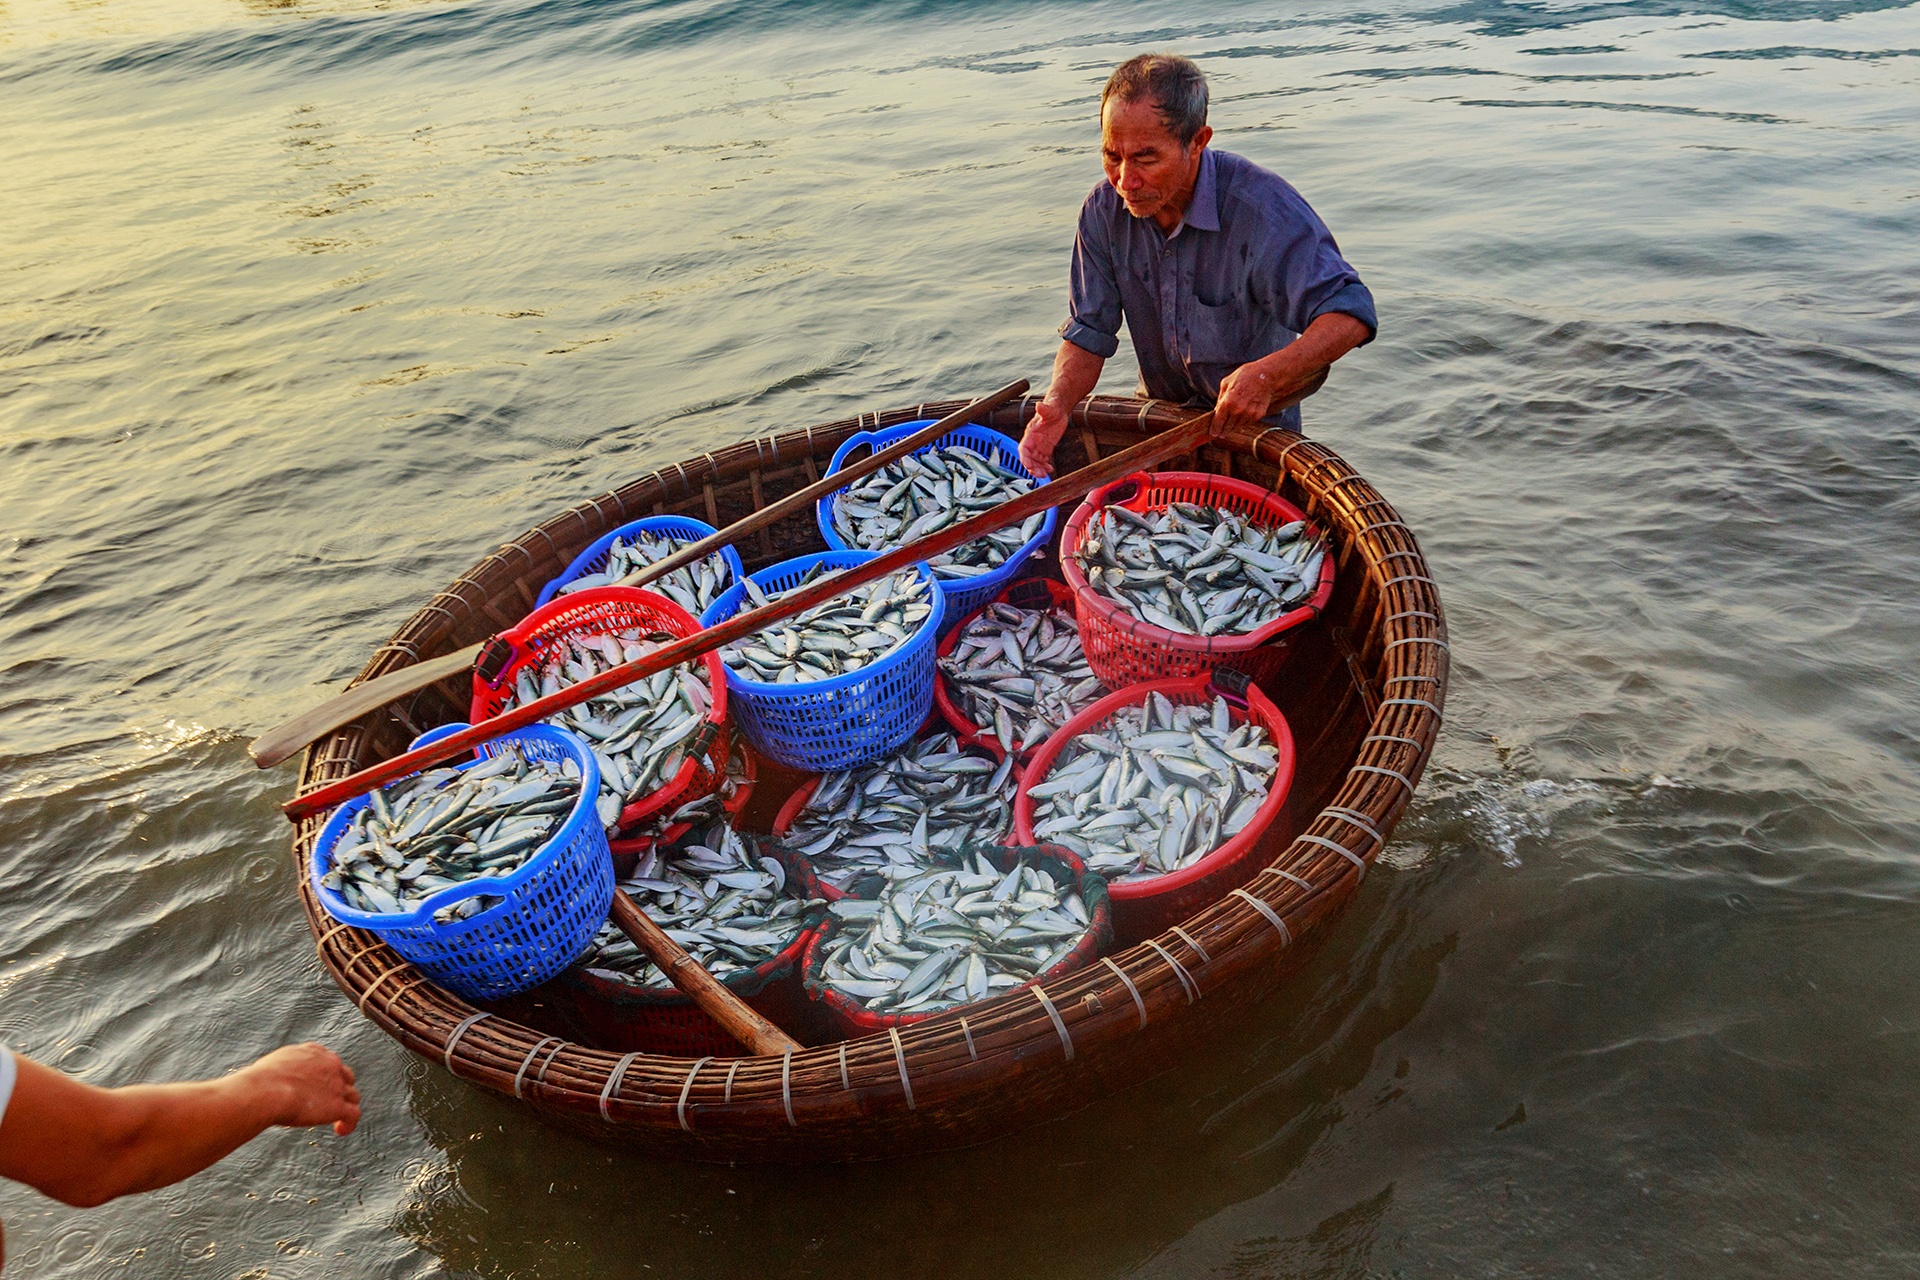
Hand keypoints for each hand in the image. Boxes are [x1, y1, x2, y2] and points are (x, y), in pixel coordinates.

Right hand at [240, 1043, 360, 1135]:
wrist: (264, 1091)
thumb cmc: (258, 1082)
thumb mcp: (271, 1065)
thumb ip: (280, 1071)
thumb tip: (269, 1083)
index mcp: (313, 1051)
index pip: (328, 1061)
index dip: (324, 1075)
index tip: (316, 1088)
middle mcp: (330, 1064)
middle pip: (345, 1076)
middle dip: (339, 1088)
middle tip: (326, 1104)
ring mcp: (336, 1085)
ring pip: (352, 1095)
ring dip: (345, 1107)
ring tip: (336, 1122)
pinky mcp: (337, 1105)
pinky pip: (353, 1114)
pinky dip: (349, 1124)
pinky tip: (340, 1131)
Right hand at [1017, 401, 1070, 478]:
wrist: (1058, 409)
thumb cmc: (1053, 407)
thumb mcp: (1050, 409)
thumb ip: (1044, 409)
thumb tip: (1039, 405)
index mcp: (1031, 434)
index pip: (1023, 448)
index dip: (1024, 458)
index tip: (1028, 465)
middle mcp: (1033, 441)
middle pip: (1028, 458)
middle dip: (1031, 467)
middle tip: (1039, 474)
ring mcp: (1039, 446)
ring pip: (1035, 461)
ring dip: (1038, 469)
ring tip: (1045, 474)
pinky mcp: (1046, 448)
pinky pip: (1042, 460)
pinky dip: (1044, 466)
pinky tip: (1050, 469)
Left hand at [1213, 361, 1275, 432]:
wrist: (1265, 376)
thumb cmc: (1244, 376)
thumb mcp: (1226, 383)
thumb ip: (1220, 398)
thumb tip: (1217, 410)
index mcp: (1227, 402)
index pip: (1218, 422)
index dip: (1214, 429)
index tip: (1213, 433)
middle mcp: (1237, 411)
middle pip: (1227, 427)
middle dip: (1223, 431)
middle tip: (1220, 434)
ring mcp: (1248, 414)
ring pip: (1237, 427)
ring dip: (1233, 427)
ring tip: (1230, 426)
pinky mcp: (1258, 415)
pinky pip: (1247, 423)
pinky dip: (1243, 421)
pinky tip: (1243, 416)